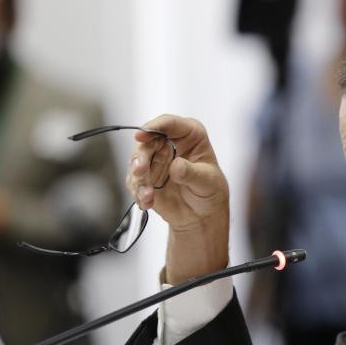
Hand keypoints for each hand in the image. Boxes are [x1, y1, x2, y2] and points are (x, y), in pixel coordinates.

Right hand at [126, 115, 229, 282]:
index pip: (171, 124)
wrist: (201, 220)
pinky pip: (133, 181)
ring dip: (137, 178)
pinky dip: (138, 192)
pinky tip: (148, 204)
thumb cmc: (212, 196)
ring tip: (148, 196)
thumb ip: (193, 174)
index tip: (144, 134)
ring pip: (135, 160)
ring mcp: (155, 161)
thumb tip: (177, 168)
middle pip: (146, 141)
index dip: (155, 126)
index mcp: (191, 137)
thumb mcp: (209, 184)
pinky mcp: (144, 179)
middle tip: (140, 172)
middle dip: (141, 157)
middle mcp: (170, 145)